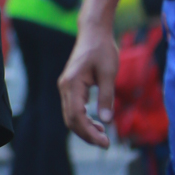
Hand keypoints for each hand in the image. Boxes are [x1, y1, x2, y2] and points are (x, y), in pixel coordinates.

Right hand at [59, 24, 117, 147]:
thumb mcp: (109, 73)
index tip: (105, 142)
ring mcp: (65, 87)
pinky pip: (73, 108)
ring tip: (103, 135)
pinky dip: (83, 119)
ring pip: (70, 116)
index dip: (89, 132)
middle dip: (87, 134)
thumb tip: (107, 121)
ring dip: (85, 128)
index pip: (76, 116)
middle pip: (70, 120)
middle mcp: (64, 87)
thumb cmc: (102, 49)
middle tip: (106, 143)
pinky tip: (97, 123)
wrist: (94, 32)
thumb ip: (106, 97)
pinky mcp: (70, 86)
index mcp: (72, 83)